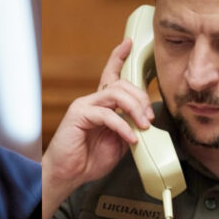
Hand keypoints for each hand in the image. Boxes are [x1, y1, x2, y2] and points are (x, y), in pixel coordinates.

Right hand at [42, 38, 153, 218]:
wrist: (68, 175)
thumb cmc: (88, 160)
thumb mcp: (118, 143)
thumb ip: (130, 128)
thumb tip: (147, 122)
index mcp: (101, 105)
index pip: (110, 75)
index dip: (119, 57)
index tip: (129, 44)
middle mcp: (92, 101)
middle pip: (121, 84)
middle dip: (141, 98)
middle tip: (149, 119)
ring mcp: (84, 105)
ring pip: (116, 94)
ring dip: (135, 109)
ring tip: (143, 126)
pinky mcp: (79, 115)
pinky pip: (107, 114)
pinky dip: (123, 127)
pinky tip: (131, 138)